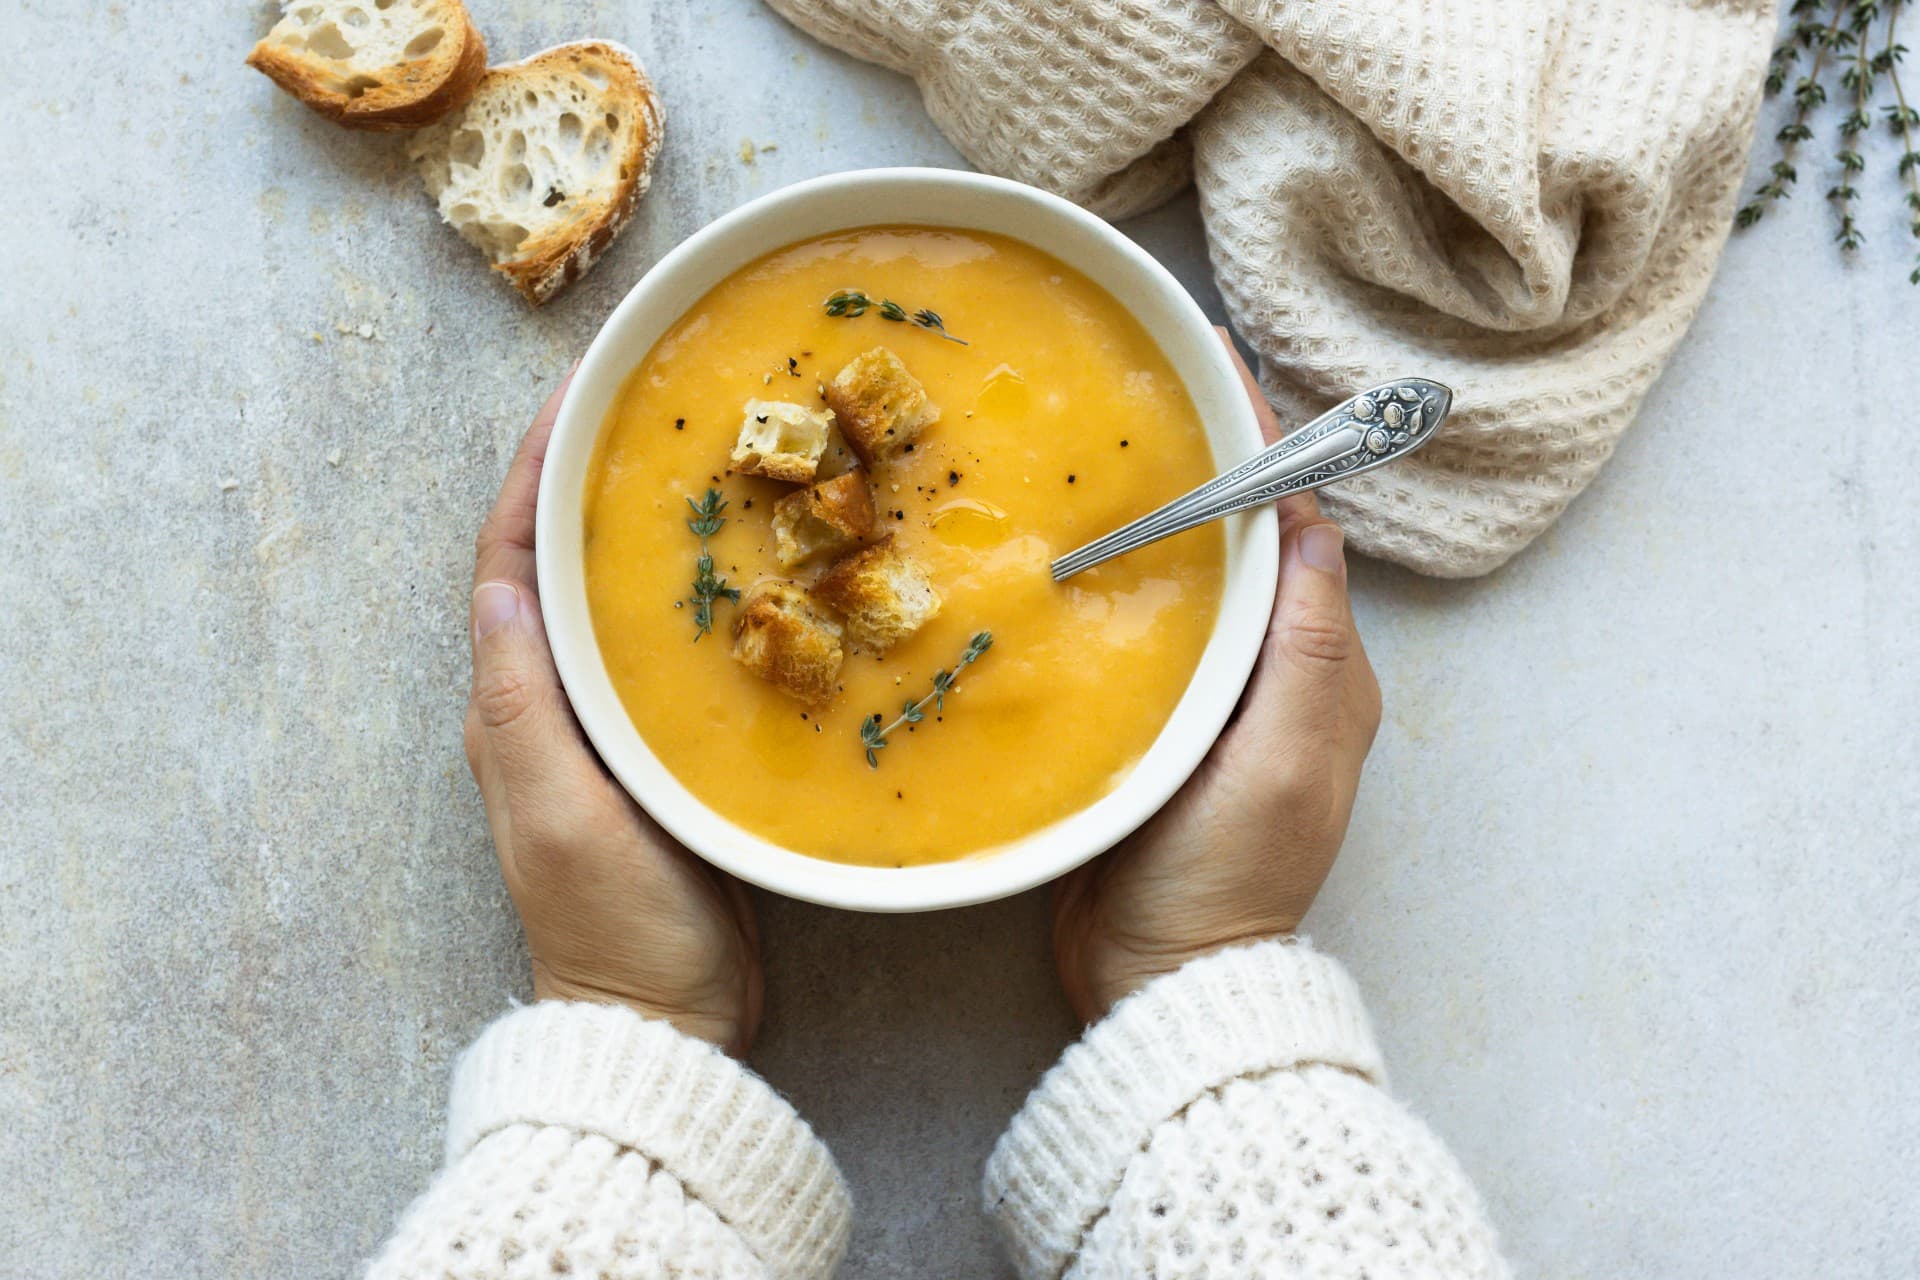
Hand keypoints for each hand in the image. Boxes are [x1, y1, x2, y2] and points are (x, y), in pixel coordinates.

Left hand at [463, 372, 762, 1053]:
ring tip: (702, 465)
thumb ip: (524, 711)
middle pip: (557, 567)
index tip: (576, 400)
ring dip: (640, 529)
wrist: (666, 1018)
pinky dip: (696, 596)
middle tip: (648, 411)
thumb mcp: (559, 817)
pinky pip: (667, 651)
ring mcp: (606, 730)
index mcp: (514, 709)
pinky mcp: (661, 753)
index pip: (508, 565)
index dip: (532, 477)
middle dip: (588, 481)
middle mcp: (551, 706)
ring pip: (614, 602)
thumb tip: (499, 594)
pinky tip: (752, 571)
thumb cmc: (613, 925)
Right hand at [1052, 333, 1382, 1022]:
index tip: (1214, 367)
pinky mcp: (1155, 728)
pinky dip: (1119, 580)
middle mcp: (1273, 674)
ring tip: (1100, 448)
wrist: (1163, 978)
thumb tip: (1309, 522)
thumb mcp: (1286, 754)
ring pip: (1191, 581)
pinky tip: (1067, 552)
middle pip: (1242, 543)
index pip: (1295, 528)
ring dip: (1159, 514)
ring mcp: (1212, 702)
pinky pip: (1144, 632)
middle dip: (1205, 463)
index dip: (1260, 445)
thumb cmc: (1231, 873)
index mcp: (1320, 669)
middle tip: (1143, 389)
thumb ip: (1304, 642)